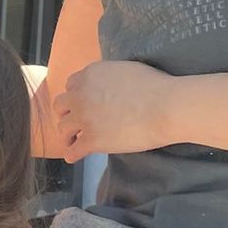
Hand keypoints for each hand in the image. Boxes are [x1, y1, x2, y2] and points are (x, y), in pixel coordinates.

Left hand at [53, 61, 181, 158]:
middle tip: (73, 123)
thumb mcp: (125, 70)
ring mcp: (84, 118)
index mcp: (90, 75)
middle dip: (66, 114)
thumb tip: (107, 85)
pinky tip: (74, 157)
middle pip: (60, 106)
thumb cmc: (156, 87)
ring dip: (66, 136)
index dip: (76, 96)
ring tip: (71, 142)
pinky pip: (73, 150)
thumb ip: (108, 77)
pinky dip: (72, 154)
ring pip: (62, 129)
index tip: (80, 105)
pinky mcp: (92, 139)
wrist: (167, 107)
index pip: (71, 86)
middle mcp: (81, 95)